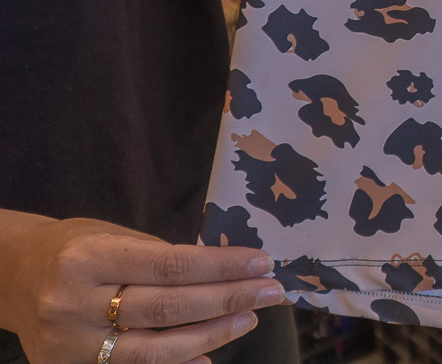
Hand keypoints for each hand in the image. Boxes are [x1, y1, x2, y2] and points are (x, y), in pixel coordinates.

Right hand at [0, 213, 284, 363]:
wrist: (14, 276)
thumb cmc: (76, 248)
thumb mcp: (115, 236)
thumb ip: (163, 256)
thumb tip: (227, 272)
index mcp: (90, 258)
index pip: (171, 265)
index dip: (222, 267)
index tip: (262, 263)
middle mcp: (75, 303)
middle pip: (167, 308)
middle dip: (227, 300)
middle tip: (270, 291)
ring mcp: (70, 344)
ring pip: (154, 348)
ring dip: (211, 335)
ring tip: (248, 319)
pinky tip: (209, 355)